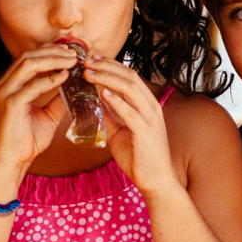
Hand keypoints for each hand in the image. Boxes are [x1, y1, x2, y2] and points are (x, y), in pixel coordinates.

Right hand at [0, 44, 75, 173]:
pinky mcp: (11, 104)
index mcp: (10, 85)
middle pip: (28, 56)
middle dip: (52, 51)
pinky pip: (32, 85)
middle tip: (74, 53)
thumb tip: (74, 88)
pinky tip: (65, 77)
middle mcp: (4, 85)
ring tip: (72, 61)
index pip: (28, 58)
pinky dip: (50, 79)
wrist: (12, 161)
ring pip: (28, 64)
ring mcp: (5, 93)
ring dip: (52, 59)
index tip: (69, 52)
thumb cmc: (27, 140)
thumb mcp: (47, 116)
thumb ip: (57, 100)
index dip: (49, 51)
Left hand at [83, 57, 178, 196]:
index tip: (91, 60)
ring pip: (130, 88)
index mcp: (147, 104)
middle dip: (107, 66)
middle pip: (130, 76)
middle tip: (86, 61)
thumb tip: (96, 100)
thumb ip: (111, 115)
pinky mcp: (146, 132)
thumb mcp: (120, 132)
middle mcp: (152, 106)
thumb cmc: (139, 157)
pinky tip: (102, 93)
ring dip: (108, 78)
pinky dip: (117, 100)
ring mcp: (151, 118)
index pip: (129, 76)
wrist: (155, 181)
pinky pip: (131, 112)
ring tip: (88, 73)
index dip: (110, 65)